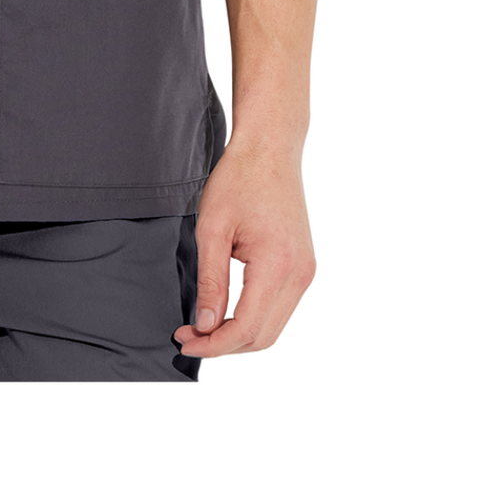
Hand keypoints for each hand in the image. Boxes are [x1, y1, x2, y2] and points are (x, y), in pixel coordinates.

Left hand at [174, 136, 315, 356]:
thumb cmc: (239, 178)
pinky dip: (253, 318)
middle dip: (224, 345)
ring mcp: (306, 271)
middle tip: (189, 336)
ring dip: (239, 334)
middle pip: (263, 336)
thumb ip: (211, 281)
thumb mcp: (212, 228)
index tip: (185, 339)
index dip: (214, 344)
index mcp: (277, 264)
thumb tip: (206, 325)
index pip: (247, 327)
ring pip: (273, 327)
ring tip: (204, 326)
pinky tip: (227, 311)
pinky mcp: (304, 266)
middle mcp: (299, 274)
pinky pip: (280, 308)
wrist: (270, 147)